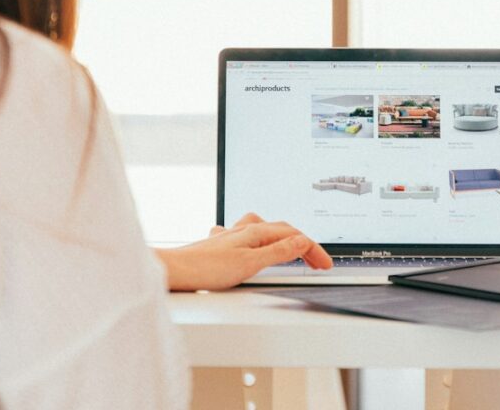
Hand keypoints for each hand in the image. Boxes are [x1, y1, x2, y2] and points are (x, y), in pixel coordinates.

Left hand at [155, 213, 333, 290]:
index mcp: (255, 231)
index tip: (325, 264)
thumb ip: (278, 252)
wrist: (174, 270)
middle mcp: (243, 229)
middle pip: (282, 230)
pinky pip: (246, 236)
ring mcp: (231, 236)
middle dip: (303, 244)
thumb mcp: (250, 263)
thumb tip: (302, 241)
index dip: (313, 250)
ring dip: (282, 238)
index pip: (294, 236)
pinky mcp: (220, 246)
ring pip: (264, 229)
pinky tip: (252, 246)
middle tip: (317, 262)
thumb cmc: (205, 268)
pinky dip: (259, 241)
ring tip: (292, 248)